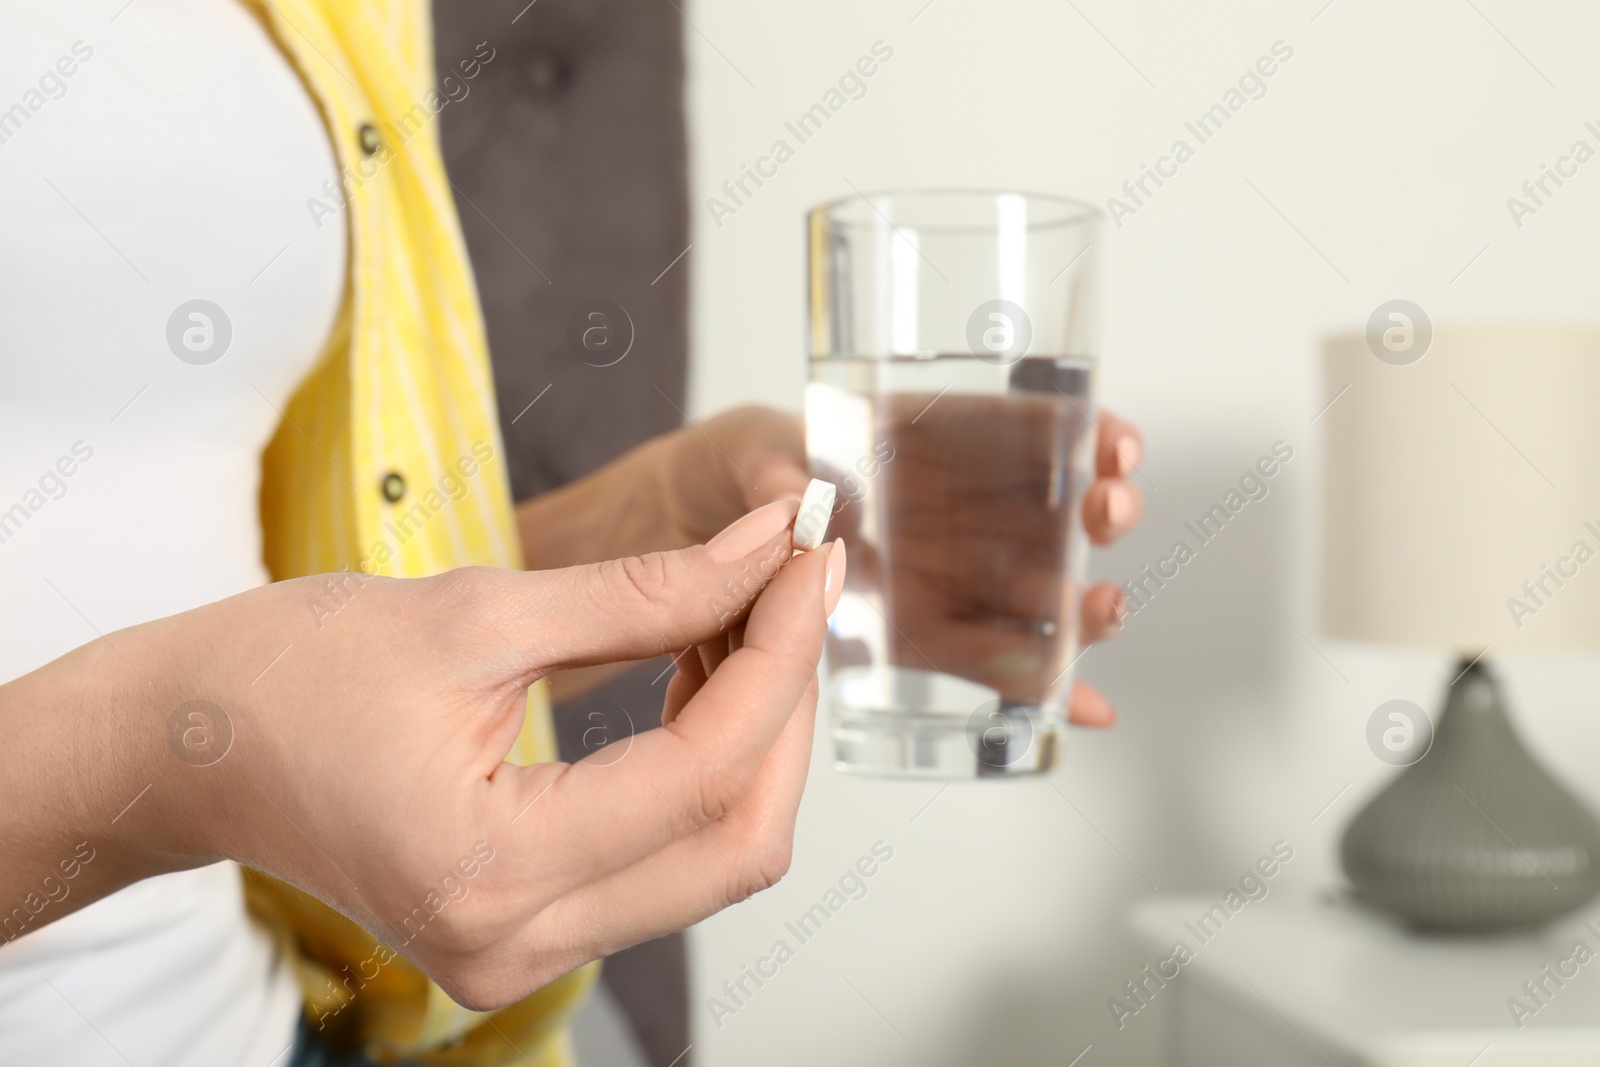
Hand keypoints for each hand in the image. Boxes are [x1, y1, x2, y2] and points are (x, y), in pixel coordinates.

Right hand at [2, 500, 843, 1009]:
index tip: (810, 564)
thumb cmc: (287, 674)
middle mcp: (514, 944)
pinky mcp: (526, 933)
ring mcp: (521, 955)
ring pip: (715, 856)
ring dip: (751, 734)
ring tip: (738, 616)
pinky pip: (665, 861)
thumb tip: (767, 553)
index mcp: (490, 869)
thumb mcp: (478, 611)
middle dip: (783, 703)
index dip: (780, 655)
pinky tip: (695, 675)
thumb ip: (646, 592)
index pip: (703, 771)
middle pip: (737, 840)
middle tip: (788, 586)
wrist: (187, 745)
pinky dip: (701, 769)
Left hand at [653, 403, 1142, 725]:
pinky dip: (1035, 686)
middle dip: (1092, 514)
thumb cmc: (724, 468)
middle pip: (1039, 514)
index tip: (1113, 444)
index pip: (1014, 432)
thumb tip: (799, 499)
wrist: (679, 533)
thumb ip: (774, 471)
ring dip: (1079, 604)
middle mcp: (939, 512)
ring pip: (1027, 593)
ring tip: (1106, 610)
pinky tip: (1080, 708)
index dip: (1076, 435)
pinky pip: (980, 663)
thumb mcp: (747, 448)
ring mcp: (932, 579)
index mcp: (914, 443)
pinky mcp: (910, 642)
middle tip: (1111, 513)